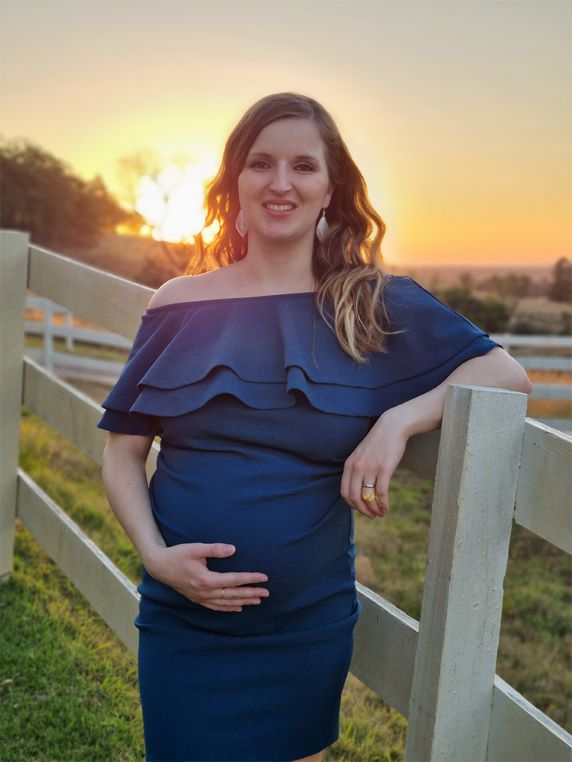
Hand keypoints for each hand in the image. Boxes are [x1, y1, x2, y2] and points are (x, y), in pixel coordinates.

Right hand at [145, 543, 269, 612]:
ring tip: (257, 601)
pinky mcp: (197, 599)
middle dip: (251, 593)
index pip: (234, 580)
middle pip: (233, 594)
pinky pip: (216, 607)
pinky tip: (237, 608)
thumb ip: (215, 549)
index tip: (264, 578)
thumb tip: (233, 549)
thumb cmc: (178, 554)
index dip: (250, 579)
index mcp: (206, 579)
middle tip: (267, 592)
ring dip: (243, 602)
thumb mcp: (196, 548)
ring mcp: (200, 597)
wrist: (159, 566)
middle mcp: (205, 592)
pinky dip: (228, 608)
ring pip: (226, 603)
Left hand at [340, 410, 409, 518]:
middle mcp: (357, 468)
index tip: (361, 509)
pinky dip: (383, 504)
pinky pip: (381, 493)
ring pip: (368, 498)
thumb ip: (357, 470)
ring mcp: (370, 468)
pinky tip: (386, 508)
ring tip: (380, 514)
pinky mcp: (384, 469)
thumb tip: (359, 490)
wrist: (392, 427)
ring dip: (374, 510)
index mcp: (349, 465)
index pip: (345, 492)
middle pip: (354, 498)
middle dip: (363, 511)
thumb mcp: (361, 455)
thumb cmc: (378, 442)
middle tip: (371, 515)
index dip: (352, 505)